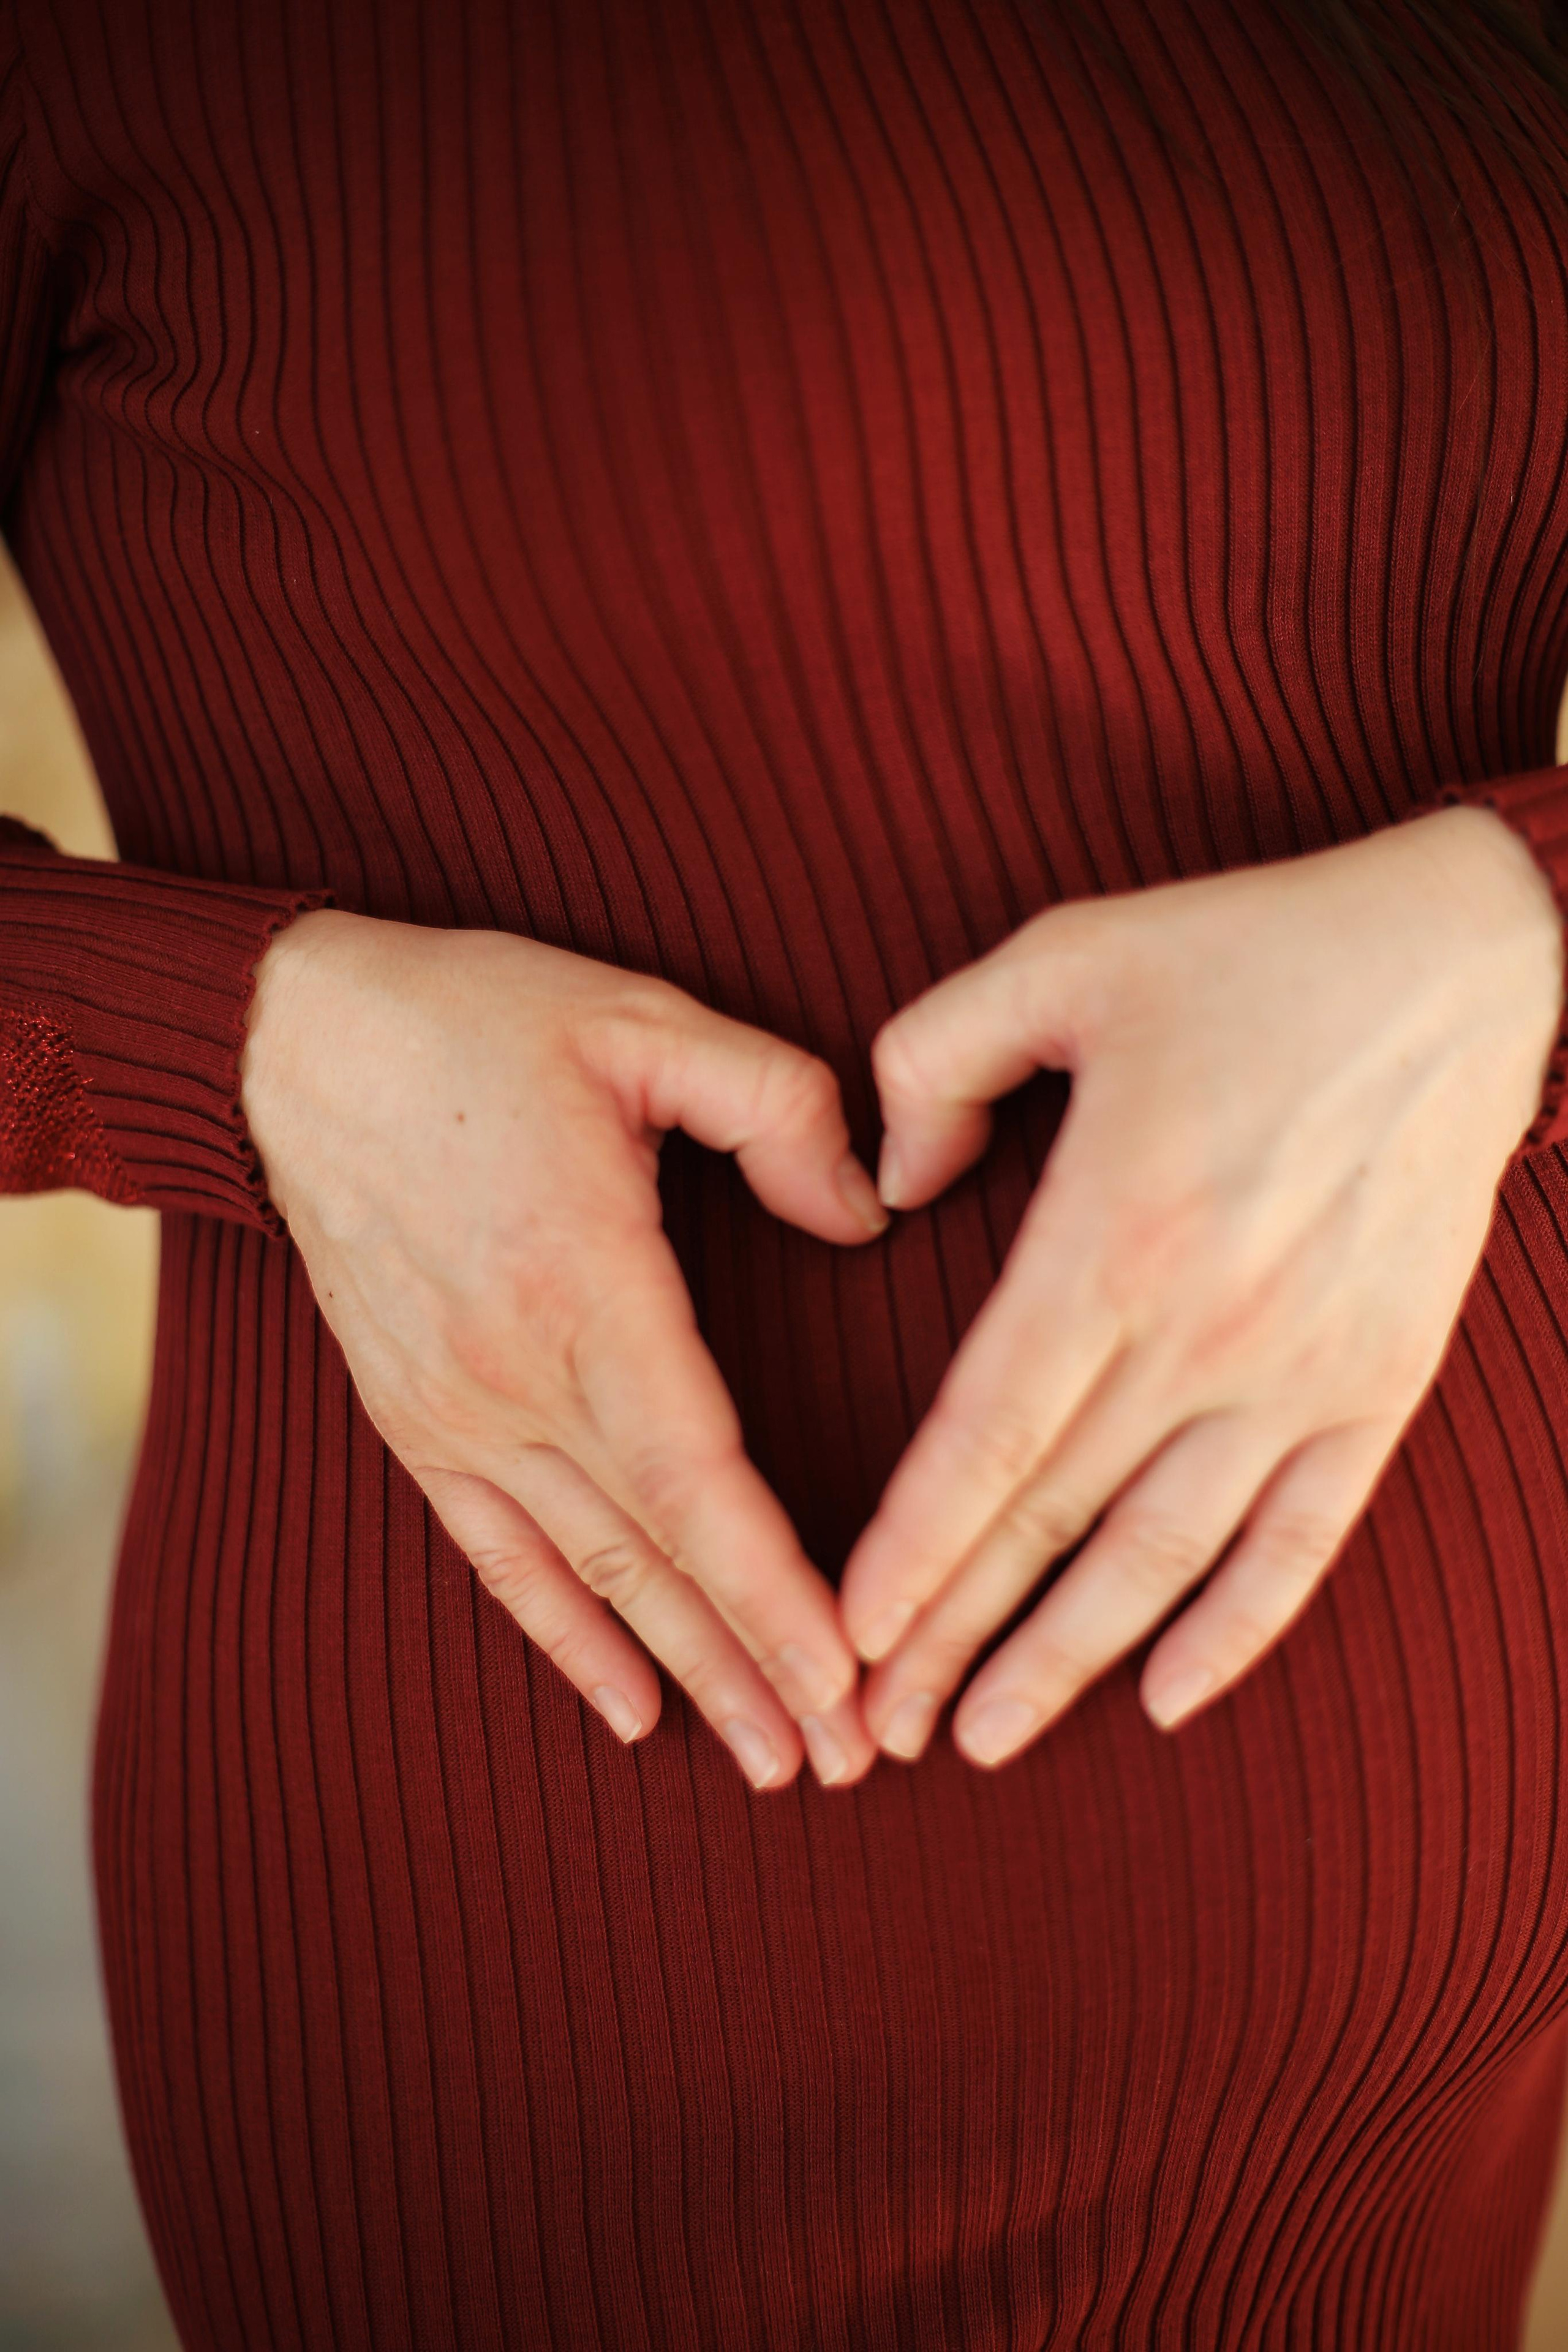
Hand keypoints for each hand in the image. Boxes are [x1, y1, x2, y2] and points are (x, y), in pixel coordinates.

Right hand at [241, 909, 887, 1790]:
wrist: (294, 1044)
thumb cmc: (481, 1025)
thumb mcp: (643, 1021)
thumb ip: (777, 1107)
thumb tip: (866, 1213)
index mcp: (584, 1282)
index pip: (699, 1475)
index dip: (775, 1587)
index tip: (850, 1672)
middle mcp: (514, 1374)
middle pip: (659, 1554)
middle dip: (759, 1666)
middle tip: (848, 1759)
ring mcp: (456, 1410)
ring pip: (589, 1575)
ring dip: (685, 1672)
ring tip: (768, 1760)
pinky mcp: (416, 1420)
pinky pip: (498, 1554)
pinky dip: (566, 1636)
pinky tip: (629, 1706)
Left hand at [838, 807, 1564, 1766]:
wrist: (1461, 964)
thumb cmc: (1245, 953)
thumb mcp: (1059, 956)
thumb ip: (931, 1061)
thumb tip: (890, 1188)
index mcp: (1111, 1235)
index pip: (985, 1437)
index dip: (909, 1549)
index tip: (846, 1633)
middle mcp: (1205, 1330)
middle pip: (1052, 1520)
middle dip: (953, 1636)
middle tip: (874, 1729)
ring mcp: (1302, 1372)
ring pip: (1165, 1557)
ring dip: (1069, 1659)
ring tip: (982, 1737)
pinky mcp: (1378, 1385)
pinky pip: (1301, 1538)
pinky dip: (1236, 1628)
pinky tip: (1168, 1699)